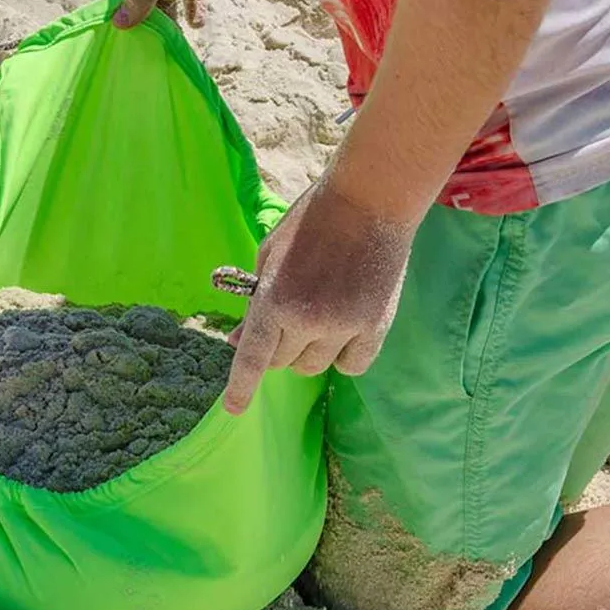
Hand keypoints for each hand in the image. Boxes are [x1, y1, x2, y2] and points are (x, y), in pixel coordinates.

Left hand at [222, 176, 414, 414]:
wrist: (369, 199)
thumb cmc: (311, 220)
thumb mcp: (269, 255)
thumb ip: (254, 302)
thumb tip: (236, 340)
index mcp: (273, 299)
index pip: (251, 358)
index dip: (240, 388)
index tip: (233, 410)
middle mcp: (305, 320)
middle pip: (282, 363)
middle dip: (279, 346)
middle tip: (291, 315)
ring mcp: (342, 326)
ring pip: (315, 367)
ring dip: (310, 350)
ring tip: (322, 312)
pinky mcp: (375, 326)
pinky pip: (352, 366)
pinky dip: (345, 355)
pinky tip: (346, 328)